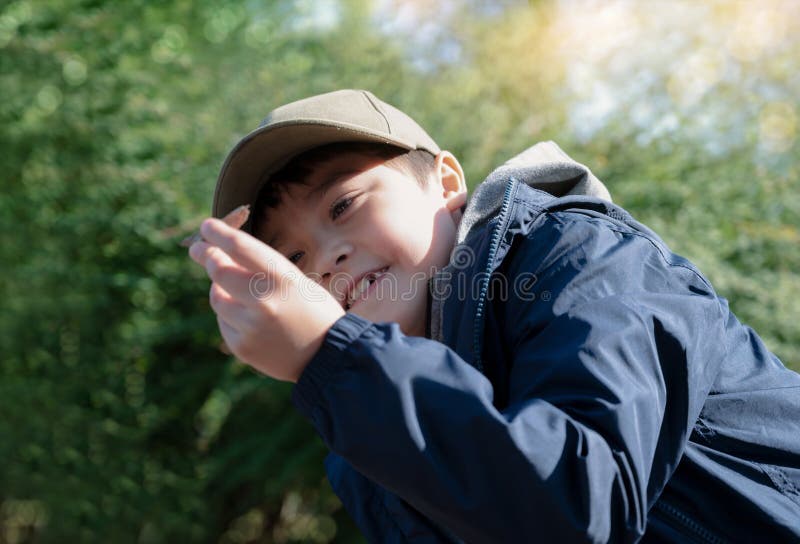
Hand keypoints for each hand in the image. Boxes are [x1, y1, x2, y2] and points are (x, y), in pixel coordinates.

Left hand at [188, 218, 344, 381]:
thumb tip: (220, 252)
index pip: (241, 247)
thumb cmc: (314, 311)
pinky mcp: (242, 346)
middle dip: (207, 255)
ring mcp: (250, 327)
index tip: (207, 226)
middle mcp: (264, 301)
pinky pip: (224, 321)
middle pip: (218, 270)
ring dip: (220, 288)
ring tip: (238, 291)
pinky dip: (231, 315)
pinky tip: (252, 319)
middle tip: (199, 248)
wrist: (328, 356)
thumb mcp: (296, 280)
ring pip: (217, 297)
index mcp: (283, 279)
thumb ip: (261, 269)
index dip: (219, 233)